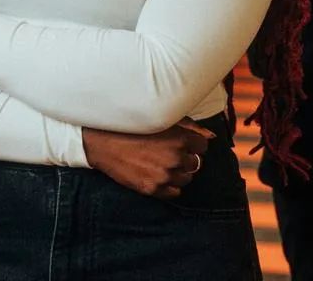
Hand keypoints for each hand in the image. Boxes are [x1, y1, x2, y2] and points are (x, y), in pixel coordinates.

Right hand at [82, 120, 211, 199]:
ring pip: (186, 178)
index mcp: (179, 139)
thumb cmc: (132, 127)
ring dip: (178, 171)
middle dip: (185, 157)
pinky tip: (158, 173)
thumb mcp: (160, 119)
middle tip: (169, 151)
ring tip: (162, 162)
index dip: (193, 143)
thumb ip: (188, 126)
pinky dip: (169, 184)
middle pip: (195, 163)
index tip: (183, 141)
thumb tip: (209, 135)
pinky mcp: (153, 189)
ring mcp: (165, 176)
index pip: (202, 146)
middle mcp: (175, 159)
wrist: (104, 143)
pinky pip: (174, 192)